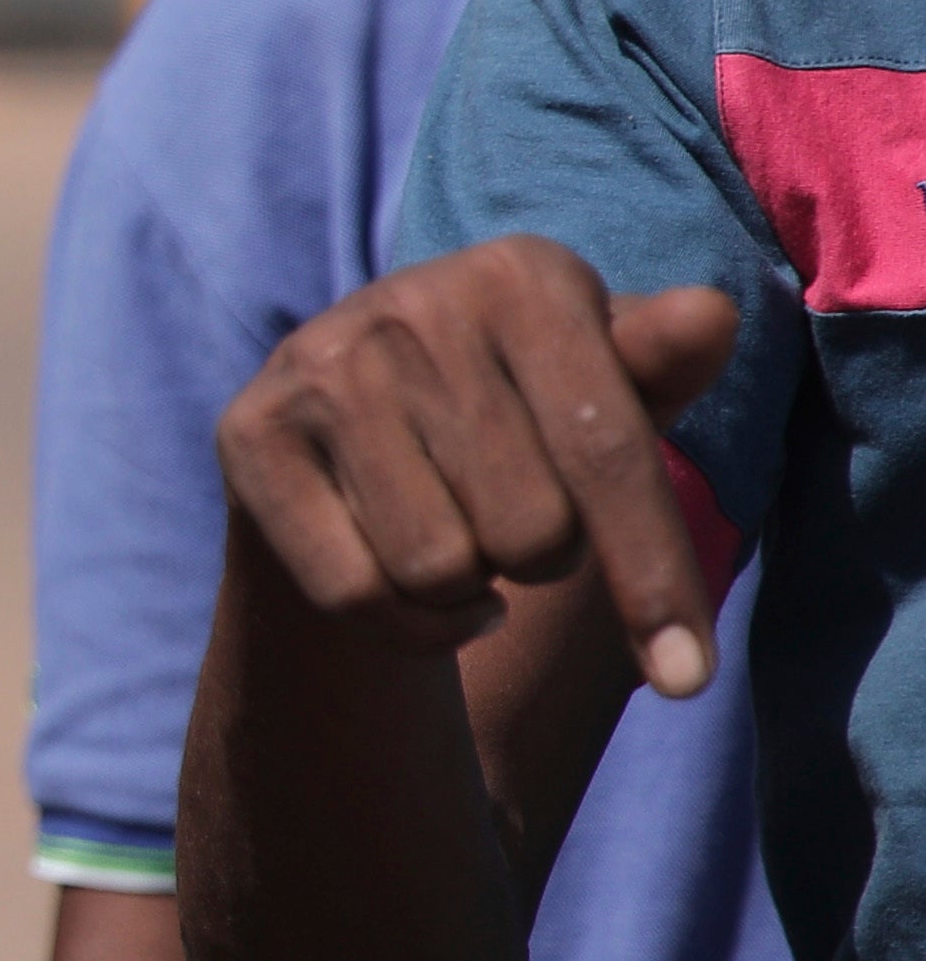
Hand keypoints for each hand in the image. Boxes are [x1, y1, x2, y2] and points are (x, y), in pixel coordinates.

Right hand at [213, 238, 731, 698]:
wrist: (352, 423)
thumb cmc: (522, 414)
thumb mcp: (605, 389)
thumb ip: (661, 368)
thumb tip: (712, 316)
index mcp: (522, 275)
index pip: (608, 454)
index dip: (654, 576)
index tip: (690, 685)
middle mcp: (412, 304)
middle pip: (531, 530)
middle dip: (544, 559)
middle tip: (519, 523)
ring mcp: (319, 363)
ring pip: (440, 567)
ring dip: (468, 586)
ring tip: (457, 534)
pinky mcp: (248, 430)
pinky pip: (357, 592)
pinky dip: (406, 619)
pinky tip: (405, 575)